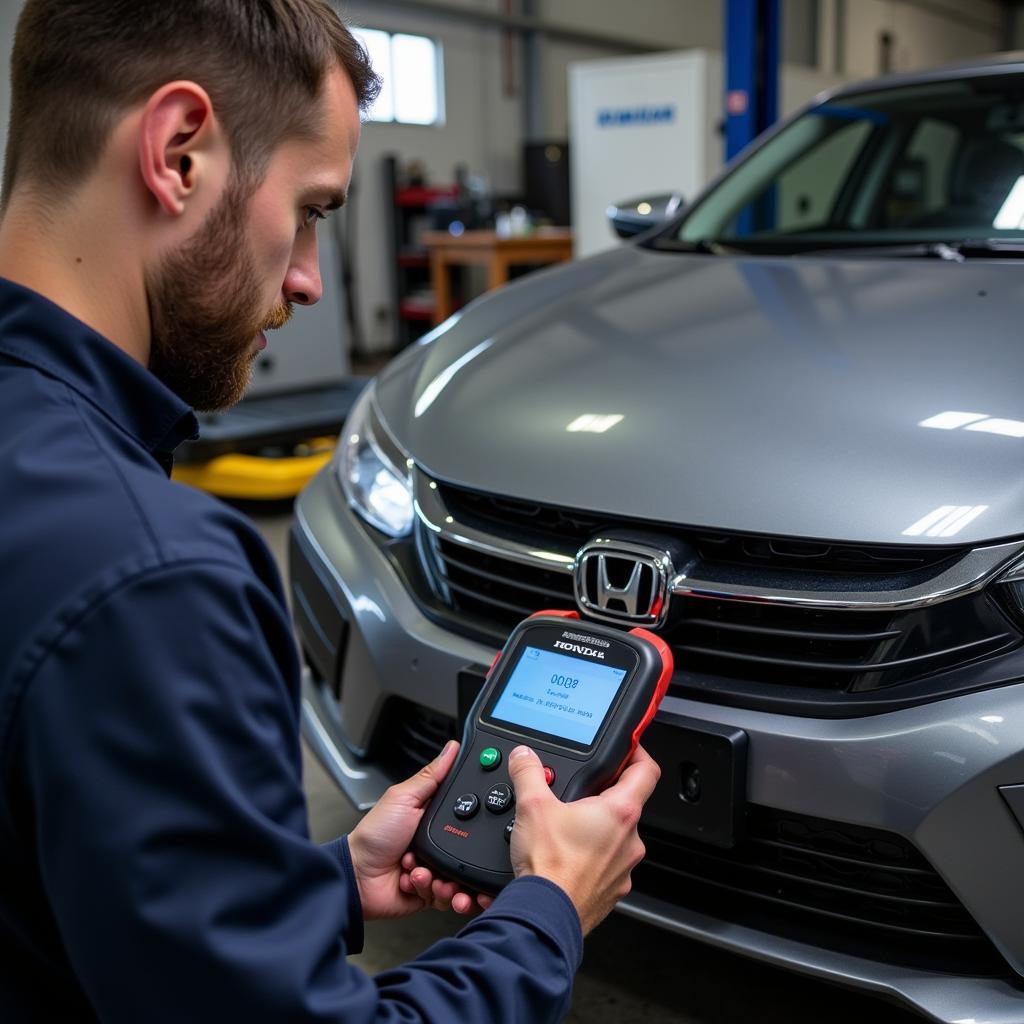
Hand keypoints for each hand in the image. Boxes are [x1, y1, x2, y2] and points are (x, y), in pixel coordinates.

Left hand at [346, 739, 493, 919]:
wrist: (358, 878)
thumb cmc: (374, 836)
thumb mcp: (404, 798)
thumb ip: (431, 776)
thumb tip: (451, 749)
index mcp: (433, 819)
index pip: (466, 816)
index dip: (473, 820)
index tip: (475, 822)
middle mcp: (437, 844)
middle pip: (468, 849)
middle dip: (459, 855)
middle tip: (446, 852)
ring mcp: (435, 869)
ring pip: (461, 876)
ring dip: (444, 876)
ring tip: (426, 872)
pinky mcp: (431, 892)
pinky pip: (449, 896)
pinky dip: (433, 889)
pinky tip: (418, 881)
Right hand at [507, 744, 659, 934]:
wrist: (546, 916)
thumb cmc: (550, 867)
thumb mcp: (533, 807)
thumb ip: (529, 773)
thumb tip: (524, 757)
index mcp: (620, 812)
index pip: (646, 770)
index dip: (638, 752)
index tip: (628, 747)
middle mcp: (630, 840)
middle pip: (627, 803)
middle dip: (603, 795)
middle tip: (578, 792)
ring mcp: (624, 868)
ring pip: (616, 836)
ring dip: (596, 828)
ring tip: (565, 828)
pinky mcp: (612, 889)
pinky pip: (607, 863)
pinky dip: (591, 856)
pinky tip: (566, 856)